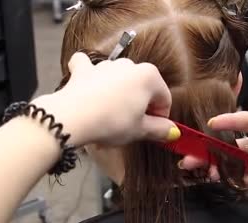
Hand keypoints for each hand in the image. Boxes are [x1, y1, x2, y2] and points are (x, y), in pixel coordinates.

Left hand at [32, 53, 179, 146]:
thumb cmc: (112, 122)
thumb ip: (160, 129)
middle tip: (132, 127)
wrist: (74, 117)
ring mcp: (106, 65)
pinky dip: (89, 74)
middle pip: (143, 88)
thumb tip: (173, 132)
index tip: (153, 130)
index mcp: (149, 77)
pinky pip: (88, 67)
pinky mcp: (84, 70)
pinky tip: (89, 83)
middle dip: (140, 106)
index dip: (161, 117)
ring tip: (110, 118)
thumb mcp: (140, 130)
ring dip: (119, 95)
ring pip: (119, 79)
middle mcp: (130, 65)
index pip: (164, 99)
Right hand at [181, 86, 247, 194]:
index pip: (240, 120)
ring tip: (200, 171)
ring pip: (227, 163)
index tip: (211, 123)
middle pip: (226, 145)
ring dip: (212, 166)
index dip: (225, 121)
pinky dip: (225, 181)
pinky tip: (215, 181)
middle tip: (188, 155)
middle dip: (206, 149)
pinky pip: (238, 180)